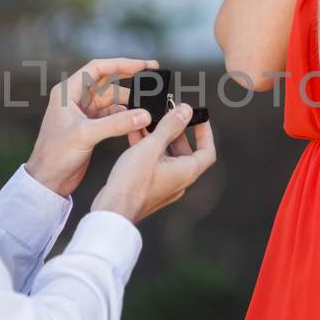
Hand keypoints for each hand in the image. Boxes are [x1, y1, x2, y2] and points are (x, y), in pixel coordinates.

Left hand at [25, 56, 158, 198]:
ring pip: (112, 100)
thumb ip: (116, 123)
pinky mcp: (90, 127)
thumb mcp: (86, 135)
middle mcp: (75, 98)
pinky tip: (139, 121)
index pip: (98, 69)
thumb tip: (144, 115)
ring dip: (130, 102)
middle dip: (130, 78)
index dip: (122, 64)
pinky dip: (126, 117)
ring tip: (150, 105)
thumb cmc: (55, 155)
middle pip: (108, 81)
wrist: (47, 180)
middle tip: (154, 77)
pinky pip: (113, 116)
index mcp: (68, 92)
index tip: (145, 65)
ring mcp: (83, 113)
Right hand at [91, 101, 215, 223]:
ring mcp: (164, 185)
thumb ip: (169, 127)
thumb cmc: (132, 183)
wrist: (113, 208)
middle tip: (169, 115)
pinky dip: (148, 149)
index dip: (205, 133)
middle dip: (177, 132)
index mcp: (186, 172)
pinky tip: (135, 135)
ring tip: (149, 122)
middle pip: (185, 152)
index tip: (199, 119)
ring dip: (159, 138)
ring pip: (166, 157)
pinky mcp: (149, 187)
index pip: (207, 151)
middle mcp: (178, 181)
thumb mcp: (152, 147)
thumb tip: (185, 111)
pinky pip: (153, 164)